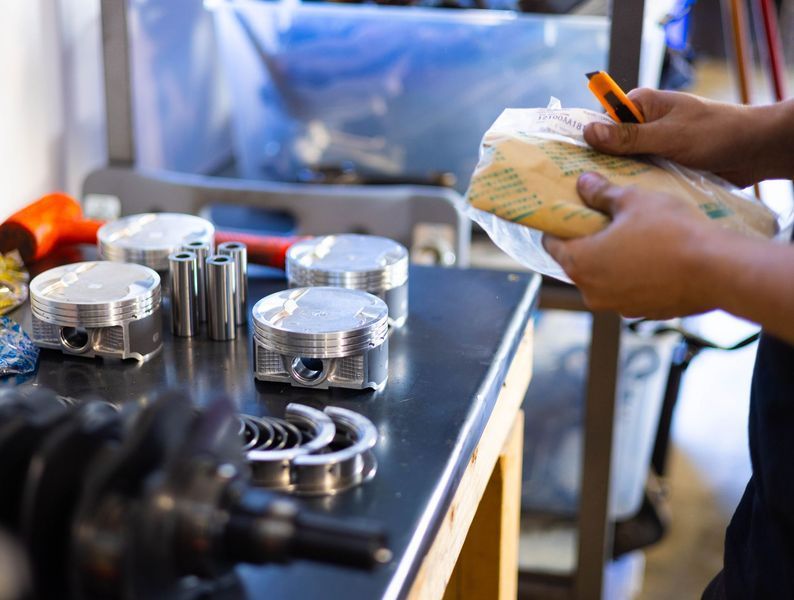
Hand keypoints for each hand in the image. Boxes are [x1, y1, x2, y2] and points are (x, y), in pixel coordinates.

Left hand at [543, 172, 727, 318]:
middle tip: (604, 216)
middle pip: (578, 261)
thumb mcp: (632, 201)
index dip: (558, 225)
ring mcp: (618, 306)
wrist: (718, 270)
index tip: (568, 211)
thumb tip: (584, 183)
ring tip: (632, 233)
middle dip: (588, 240)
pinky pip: (630, 289)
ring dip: (612, 258)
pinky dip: (634, 274)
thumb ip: (602, 193)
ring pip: (605, 277)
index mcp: (579, 264)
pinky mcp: (644, 312)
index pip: (552, 244)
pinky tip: (652, 255)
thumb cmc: (670, 232)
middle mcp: (592, 292)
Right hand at [583, 89, 763, 186]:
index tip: (565, 162)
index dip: (584, 141)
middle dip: (598, 166)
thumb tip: (588, 132)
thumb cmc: (716, 133)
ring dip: (618, 181)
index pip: (600, 121)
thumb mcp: (668, 135)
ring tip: (597, 203)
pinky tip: (622, 206)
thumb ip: (629, 137)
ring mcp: (652, 148)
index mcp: (640, 106)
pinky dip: (635, 190)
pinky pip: (640, 179)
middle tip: (577, 190)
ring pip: (624, 166)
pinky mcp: (663, 168)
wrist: (756, 150)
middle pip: (608, 147)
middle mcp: (643, 126)